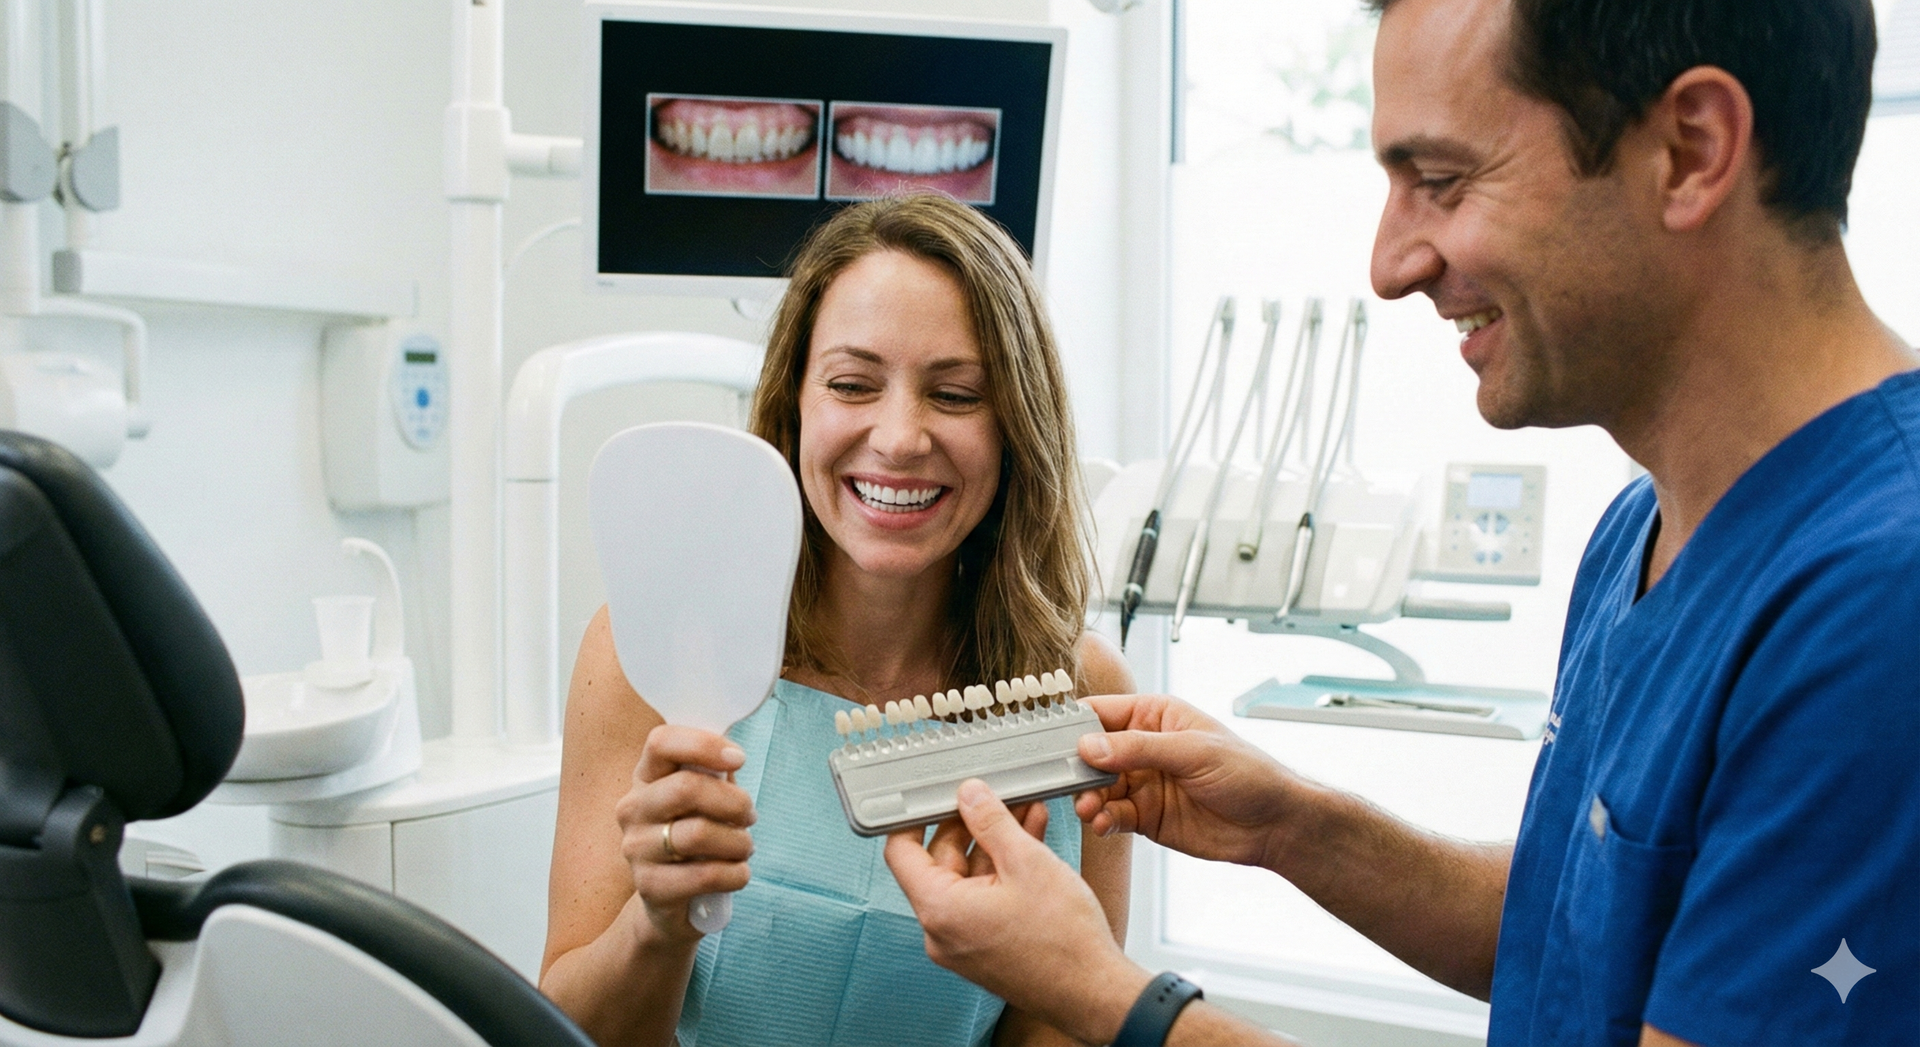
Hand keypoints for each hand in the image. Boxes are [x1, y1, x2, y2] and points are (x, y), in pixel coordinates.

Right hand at [614, 724, 754, 941]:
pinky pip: (705, 875)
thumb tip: (732, 759)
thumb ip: (714, 774)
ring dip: (738, 841)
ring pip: (698, 834)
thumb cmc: (694, 836)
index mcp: (646, 777)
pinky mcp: (649, 887)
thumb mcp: (704, 800)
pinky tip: (739, 874)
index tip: (739, 758)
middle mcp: (632, 809)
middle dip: (733, 801)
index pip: (661, 742)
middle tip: (750, 815)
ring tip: (744, 847)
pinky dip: (735, 874)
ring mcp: (636, 849)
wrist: (670, 898)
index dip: (703, 744)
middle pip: (685, 788)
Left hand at [885, 780, 1151, 1045]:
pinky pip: (984, 898)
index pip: (901, 852)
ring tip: (1026, 813)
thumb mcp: (1027, 862)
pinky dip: (1003, 870)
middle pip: (940, 861)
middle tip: (997, 798)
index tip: (937, 796)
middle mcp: (942, 931)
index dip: (917, 817)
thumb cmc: (1063, 941)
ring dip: (994, 844)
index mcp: (939, 910)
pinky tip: (1030, 842)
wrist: (1095, 993)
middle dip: (971, 825)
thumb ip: (991, 823)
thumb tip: (970, 796)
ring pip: (969, 878)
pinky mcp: (986, 947)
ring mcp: (964, 942)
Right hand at [1075, 694, 1298, 868]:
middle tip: (1065, 781)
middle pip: (1090, 752)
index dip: (1072, 723)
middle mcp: (1142, 747)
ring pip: (1096, 787)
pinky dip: (1102, 820)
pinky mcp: (1144, 816)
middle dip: (1075, 767)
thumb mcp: (1193, 751)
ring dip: (1087, 797)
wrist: (1274, 824)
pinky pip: (1111, 815)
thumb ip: (1138, 748)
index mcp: (1153, 716)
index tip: (1046, 738)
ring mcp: (1141, 783)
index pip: (1100, 712)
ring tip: (1090, 808)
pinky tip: (1103, 823)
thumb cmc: (1246, 772)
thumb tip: (1088, 746)